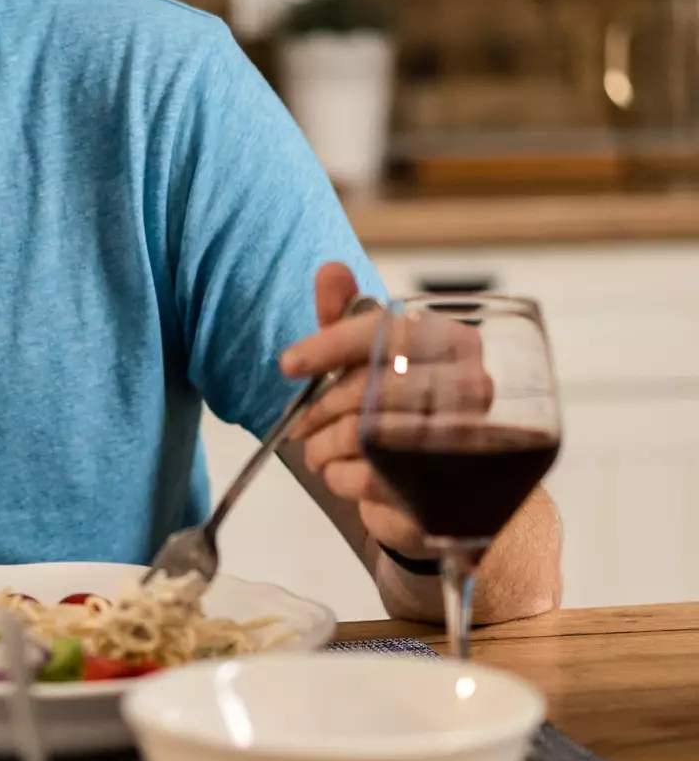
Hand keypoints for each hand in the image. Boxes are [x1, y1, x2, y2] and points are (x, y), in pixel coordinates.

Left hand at [280, 262, 486, 560]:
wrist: (442, 487)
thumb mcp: (371, 359)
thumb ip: (347, 317)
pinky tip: (340, 474)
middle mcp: (472, 388)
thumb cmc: (401, 411)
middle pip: (369, 390)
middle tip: (299, 426)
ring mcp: (465, 442)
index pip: (386, 333)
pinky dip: (336, 477)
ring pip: (362, 436)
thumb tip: (329, 270)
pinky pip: (366, 478)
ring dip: (322, 447)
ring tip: (316, 452)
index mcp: (456, 344)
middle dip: (318, 411)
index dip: (329, 346)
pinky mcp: (445, 490)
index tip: (288, 364)